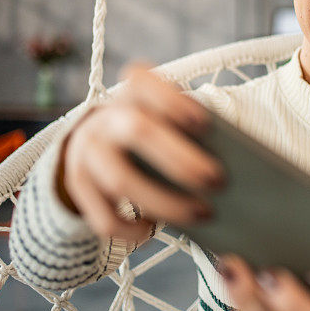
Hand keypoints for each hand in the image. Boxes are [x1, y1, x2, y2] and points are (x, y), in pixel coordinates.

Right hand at [57, 61, 223, 241]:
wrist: (95, 142)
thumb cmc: (152, 129)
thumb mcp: (164, 116)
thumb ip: (189, 127)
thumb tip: (232, 164)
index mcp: (132, 92)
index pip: (142, 81)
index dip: (172, 100)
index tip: (205, 123)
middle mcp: (105, 118)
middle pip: (138, 132)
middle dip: (180, 159)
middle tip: (217, 181)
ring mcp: (87, 152)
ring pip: (121, 181)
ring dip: (166, 202)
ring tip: (202, 213)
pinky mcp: (77, 186)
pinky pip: (104, 217)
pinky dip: (132, 229)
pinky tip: (153, 228)